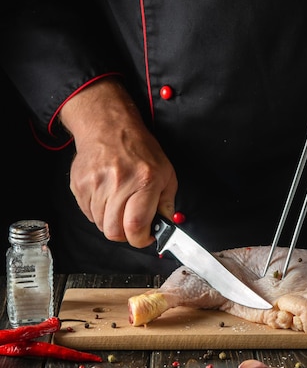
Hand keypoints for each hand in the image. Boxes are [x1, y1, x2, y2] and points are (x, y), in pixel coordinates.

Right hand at [59, 78, 177, 247]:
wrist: (108, 127)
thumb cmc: (140, 149)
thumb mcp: (165, 173)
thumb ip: (167, 203)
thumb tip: (165, 227)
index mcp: (144, 181)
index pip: (135, 225)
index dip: (140, 240)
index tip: (145, 237)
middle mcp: (119, 182)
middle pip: (113, 231)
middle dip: (124, 235)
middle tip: (131, 225)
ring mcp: (95, 183)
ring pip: (99, 225)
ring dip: (110, 222)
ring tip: (118, 204)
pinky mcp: (79, 184)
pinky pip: (87, 213)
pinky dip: (97, 212)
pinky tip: (106, 197)